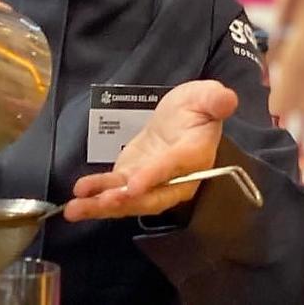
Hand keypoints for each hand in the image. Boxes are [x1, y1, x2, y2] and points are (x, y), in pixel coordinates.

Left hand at [64, 80, 237, 221]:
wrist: (183, 118)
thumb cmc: (198, 107)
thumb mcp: (207, 96)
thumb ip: (215, 101)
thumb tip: (227, 99)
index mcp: (194, 156)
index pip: (173, 168)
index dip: (154, 176)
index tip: (134, 184)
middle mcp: (174, 179)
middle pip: (150, 197)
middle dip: (125, 201)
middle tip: (104, 201)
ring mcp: (151, 184)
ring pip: (128, 200)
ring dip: (102, 206)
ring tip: (76, 208)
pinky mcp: (132, 181)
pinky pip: (114, 191)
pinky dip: (96, 196)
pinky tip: (76, 198)